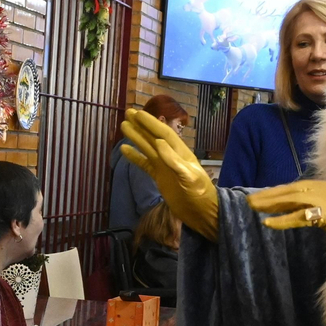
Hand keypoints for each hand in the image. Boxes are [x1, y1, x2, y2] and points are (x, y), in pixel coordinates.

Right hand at [121, 109, 217, 239]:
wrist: (201, 212)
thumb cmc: (199, 194)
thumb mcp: (189, 177)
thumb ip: (174, 161)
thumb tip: (159, 142)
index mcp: (180, 153)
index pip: (164, 133)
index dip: (151, 123)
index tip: (138, 114)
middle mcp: (171, 156)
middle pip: (154, 136)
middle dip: (142, 125)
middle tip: (128, 112)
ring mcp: (164, 166)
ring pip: (147, 148)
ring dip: (136, 137)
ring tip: (123, 126)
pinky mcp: (159, 177)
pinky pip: (144, 164)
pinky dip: (134, 157)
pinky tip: (124, 150)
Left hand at [247, 180, 325, 261]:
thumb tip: (315, 218)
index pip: (306, 187)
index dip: (284, 191)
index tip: (267, 197)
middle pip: (297, 189)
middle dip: (273, 194)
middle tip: (252, 200)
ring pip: (297, 198)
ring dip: (273, 203)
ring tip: (254, 207)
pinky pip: (304, 217)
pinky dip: (285, 220)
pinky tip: (269, 223)